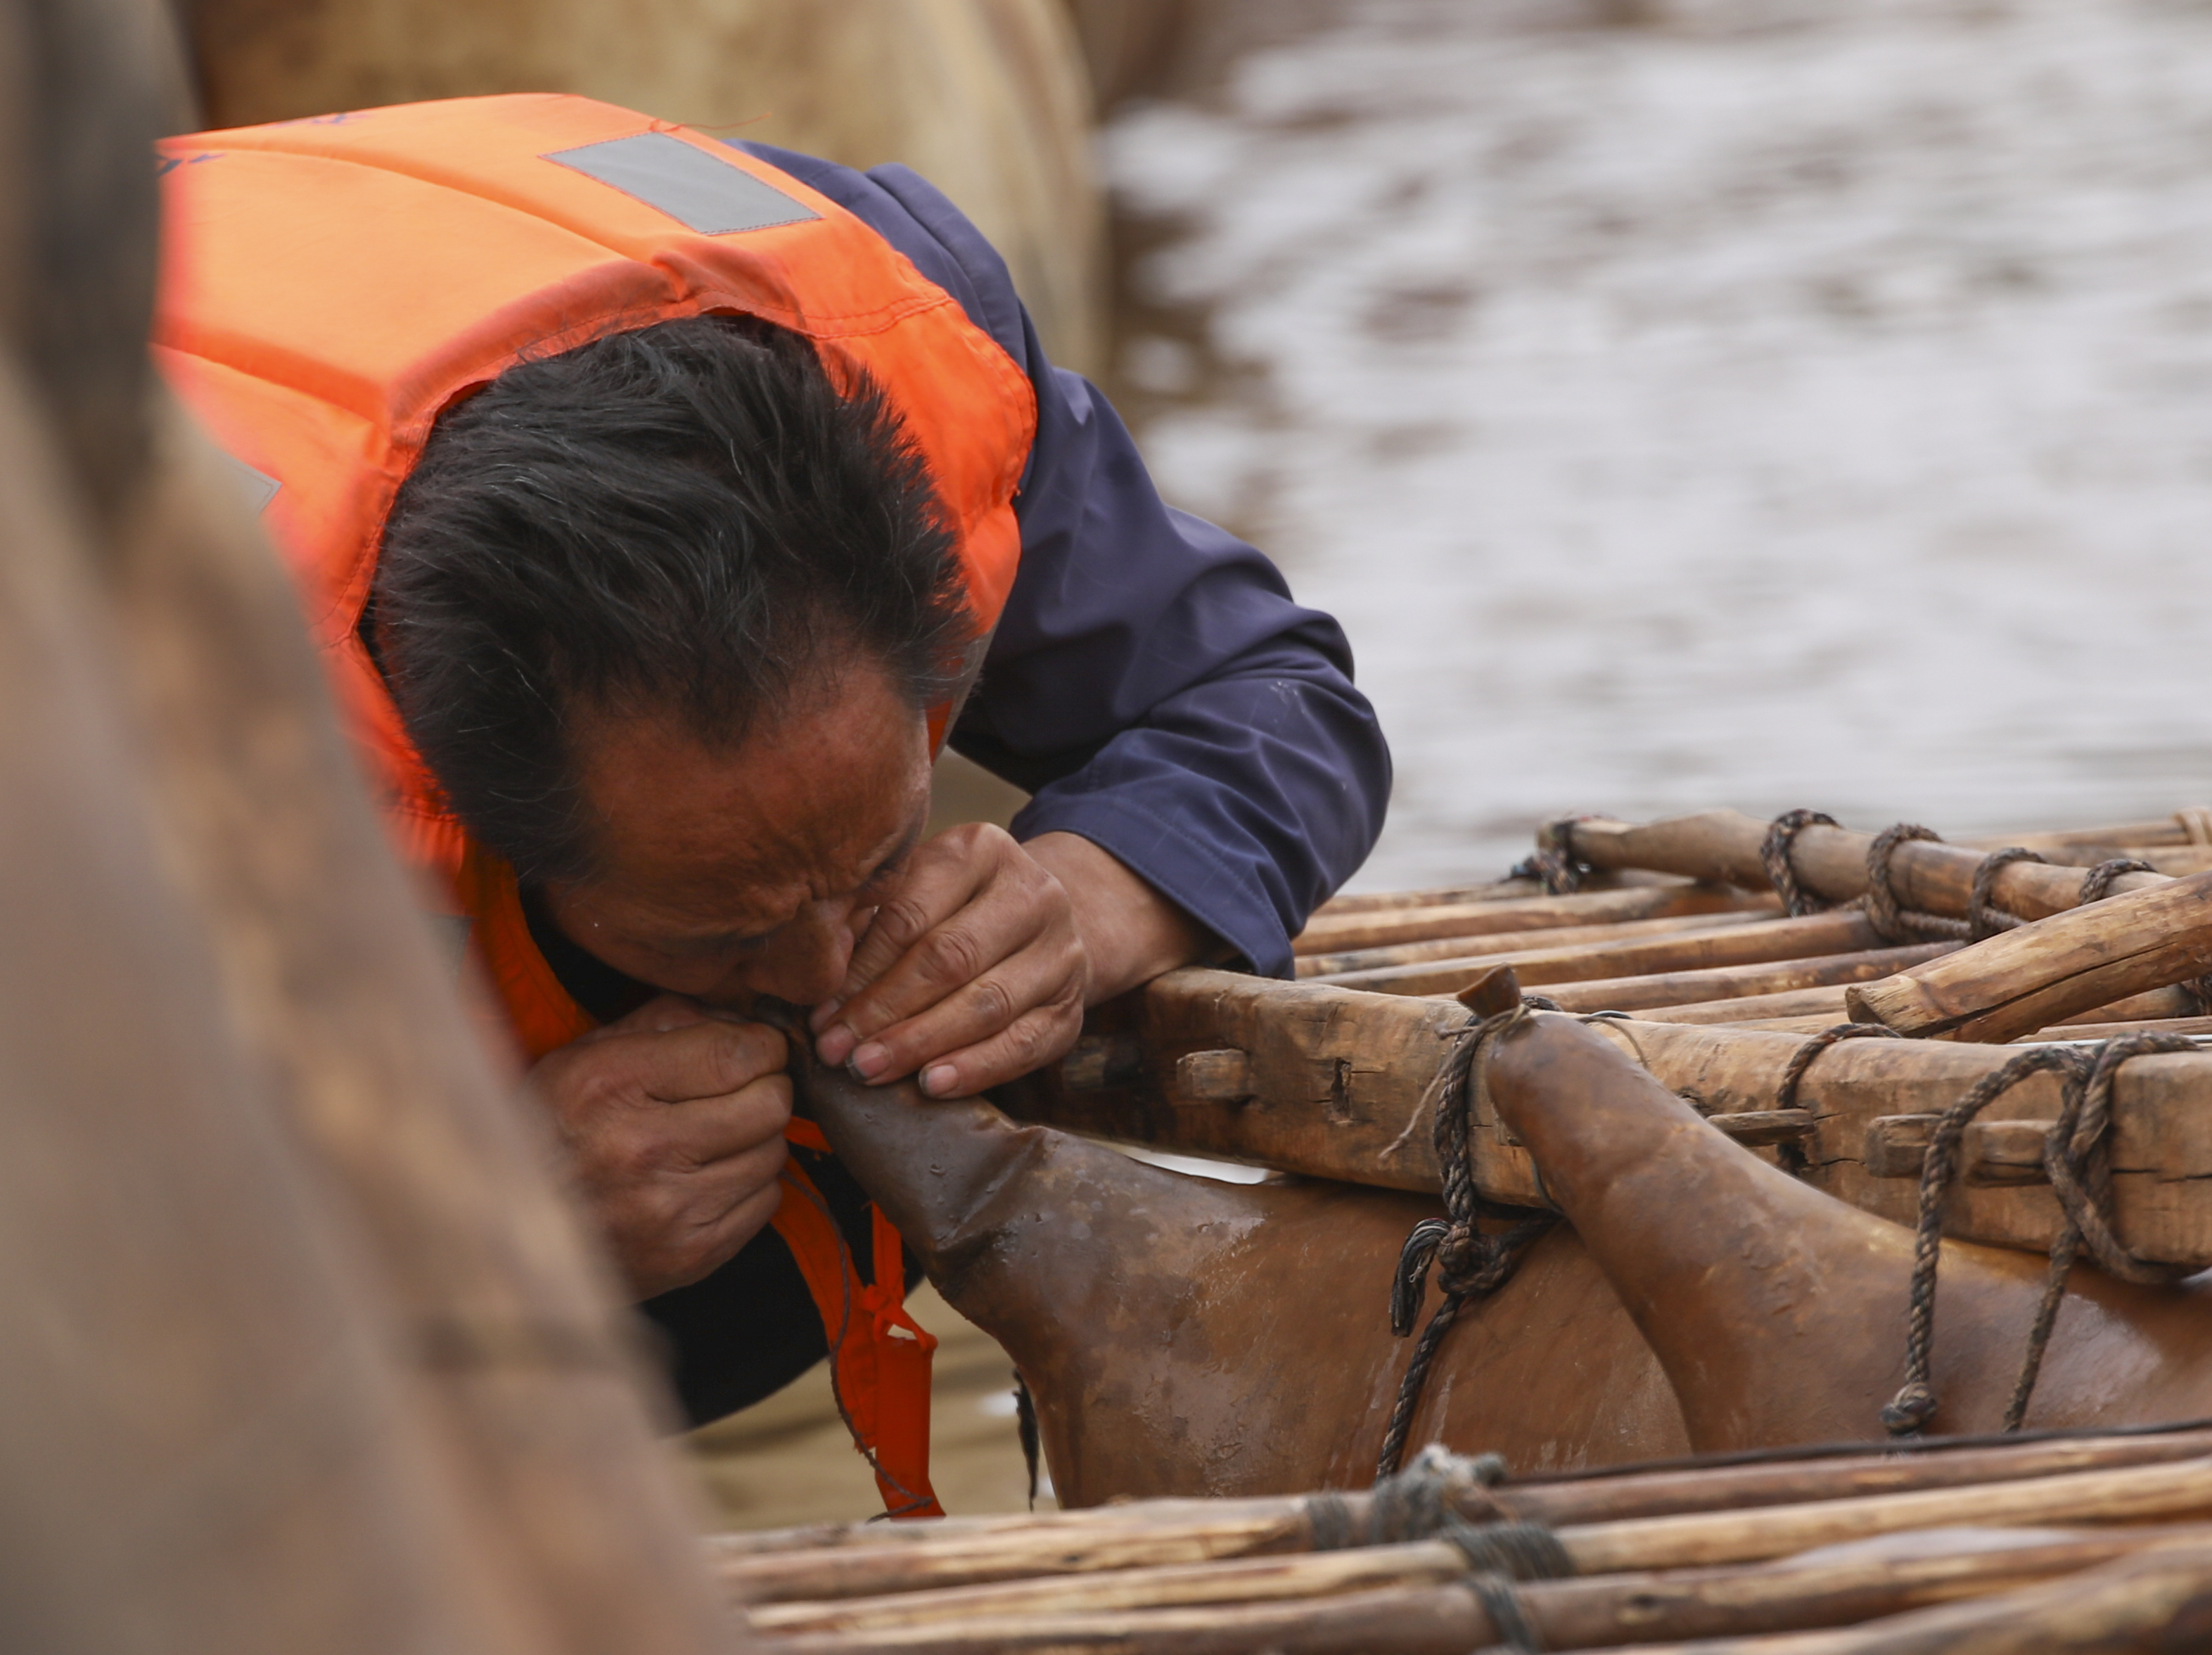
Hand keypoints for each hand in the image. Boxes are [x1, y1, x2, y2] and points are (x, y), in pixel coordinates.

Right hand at [529, 995, 790, 1299]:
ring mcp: (668, 1208)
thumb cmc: (556, 1126)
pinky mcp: (690, 1254)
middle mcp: (641, 1148)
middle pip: (769, 1104)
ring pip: (773, 1153)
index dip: (763, 1046)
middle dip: (767, 1088)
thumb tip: (744, 1017)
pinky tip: (711, 1176)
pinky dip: (750, 1184)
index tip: (759, 1048)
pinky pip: (765, 1202)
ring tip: (718, 1136)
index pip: (734, 1054)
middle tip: (744, 1089)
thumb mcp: (586, 1055)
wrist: (515, 1225)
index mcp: (611, 1085)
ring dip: (757, 1139)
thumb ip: (665, 1020)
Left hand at [811, 825, 1207, 1097]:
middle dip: (885, 1011)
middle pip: (951, 958)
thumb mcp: (916, 891)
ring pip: (987, 1004)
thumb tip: (811, 976)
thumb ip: (870, 922)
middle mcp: (1033, 894)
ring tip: (870, 1069)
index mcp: (982, 850)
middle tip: (838, 1051)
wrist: (1043, 928)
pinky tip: (931, 1084)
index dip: (862, 970)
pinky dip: (975, 1068)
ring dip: (921, 1043)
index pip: (912, 914)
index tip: (820, 1013)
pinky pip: (1024, 1045)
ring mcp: (1061, 952)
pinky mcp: (1073, 1007)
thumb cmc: (955, 912)